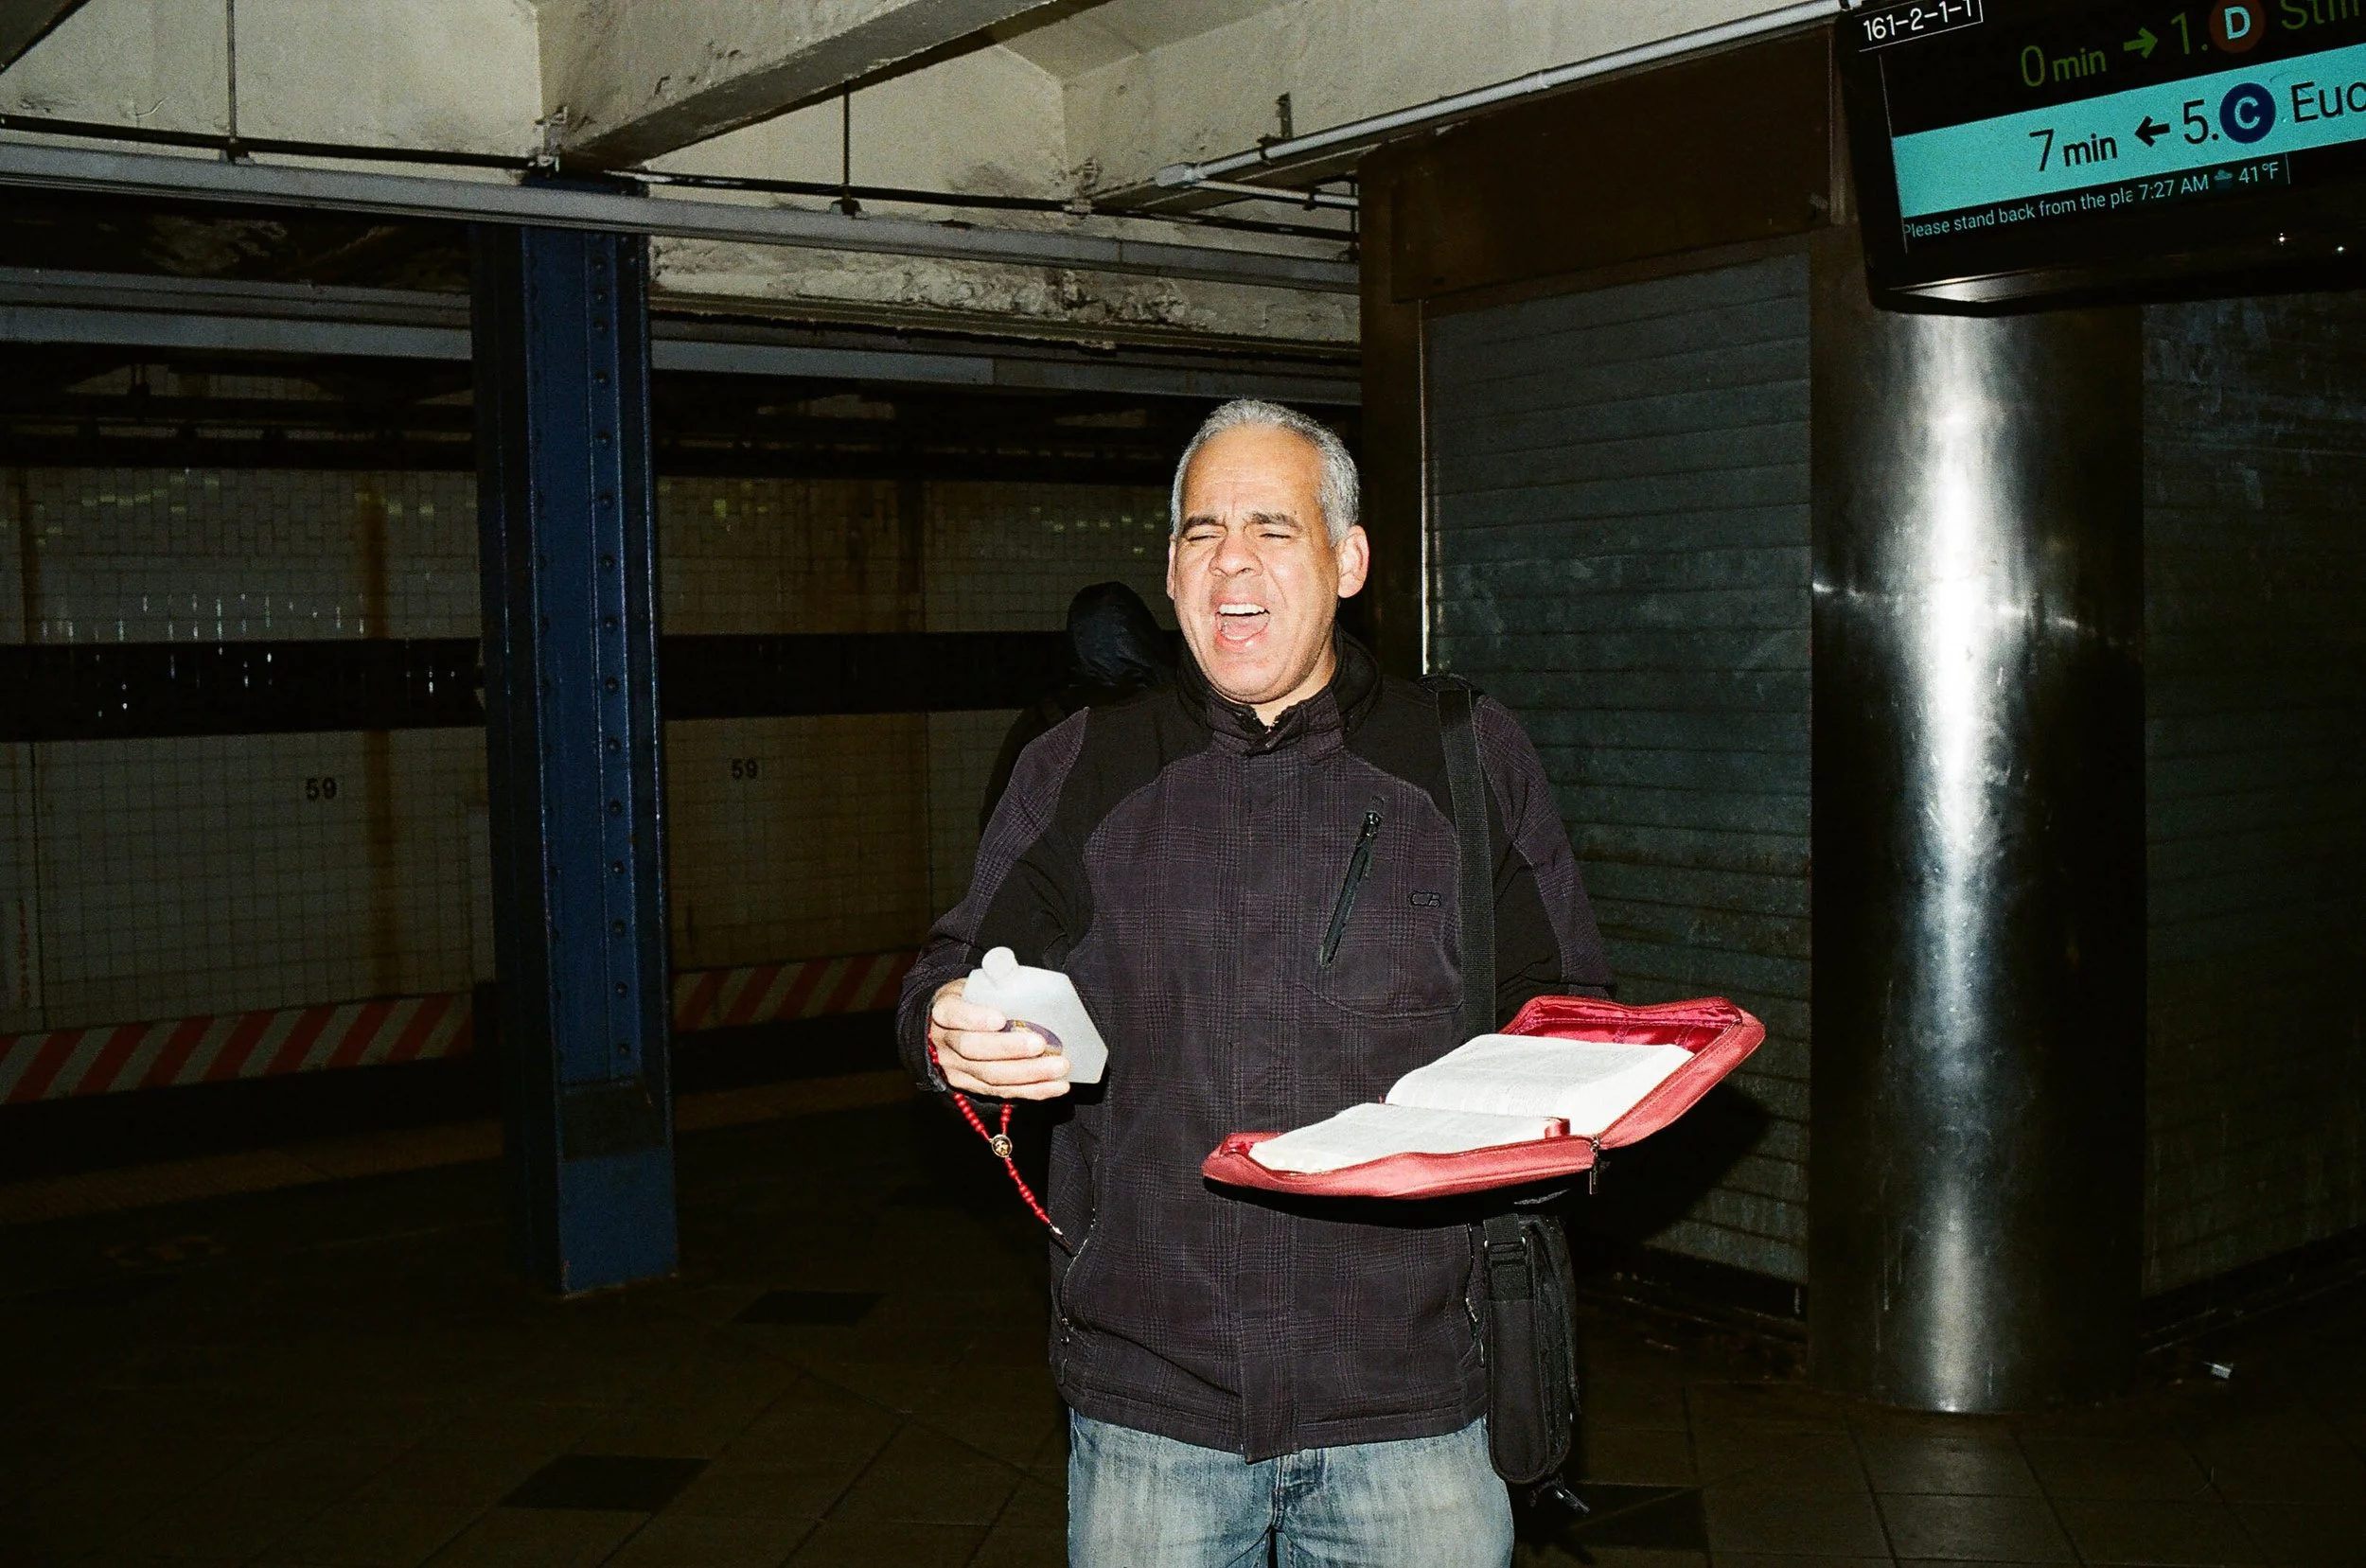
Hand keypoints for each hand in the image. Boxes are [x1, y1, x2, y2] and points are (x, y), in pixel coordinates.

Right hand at [927, 979, 1072, 1099]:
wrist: (947, 1028)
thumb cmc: (970, 1000)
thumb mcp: (974, 983)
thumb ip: (993, 978)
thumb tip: (1012, 966)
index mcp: (943, 1011)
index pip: (953, 1014)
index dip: (975, 1018)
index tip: (1000, 1018)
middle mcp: (946, 1044)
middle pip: (974, 1050)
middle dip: (1009, 1049)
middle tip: (1040, 1044)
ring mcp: (957, 1069)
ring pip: (992, 1076)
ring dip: (1029, 1074)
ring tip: (1059, 1067)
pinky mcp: (973, 1087)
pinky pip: (1003, 1092)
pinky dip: (1033, 1091)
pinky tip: (1057, 1086)